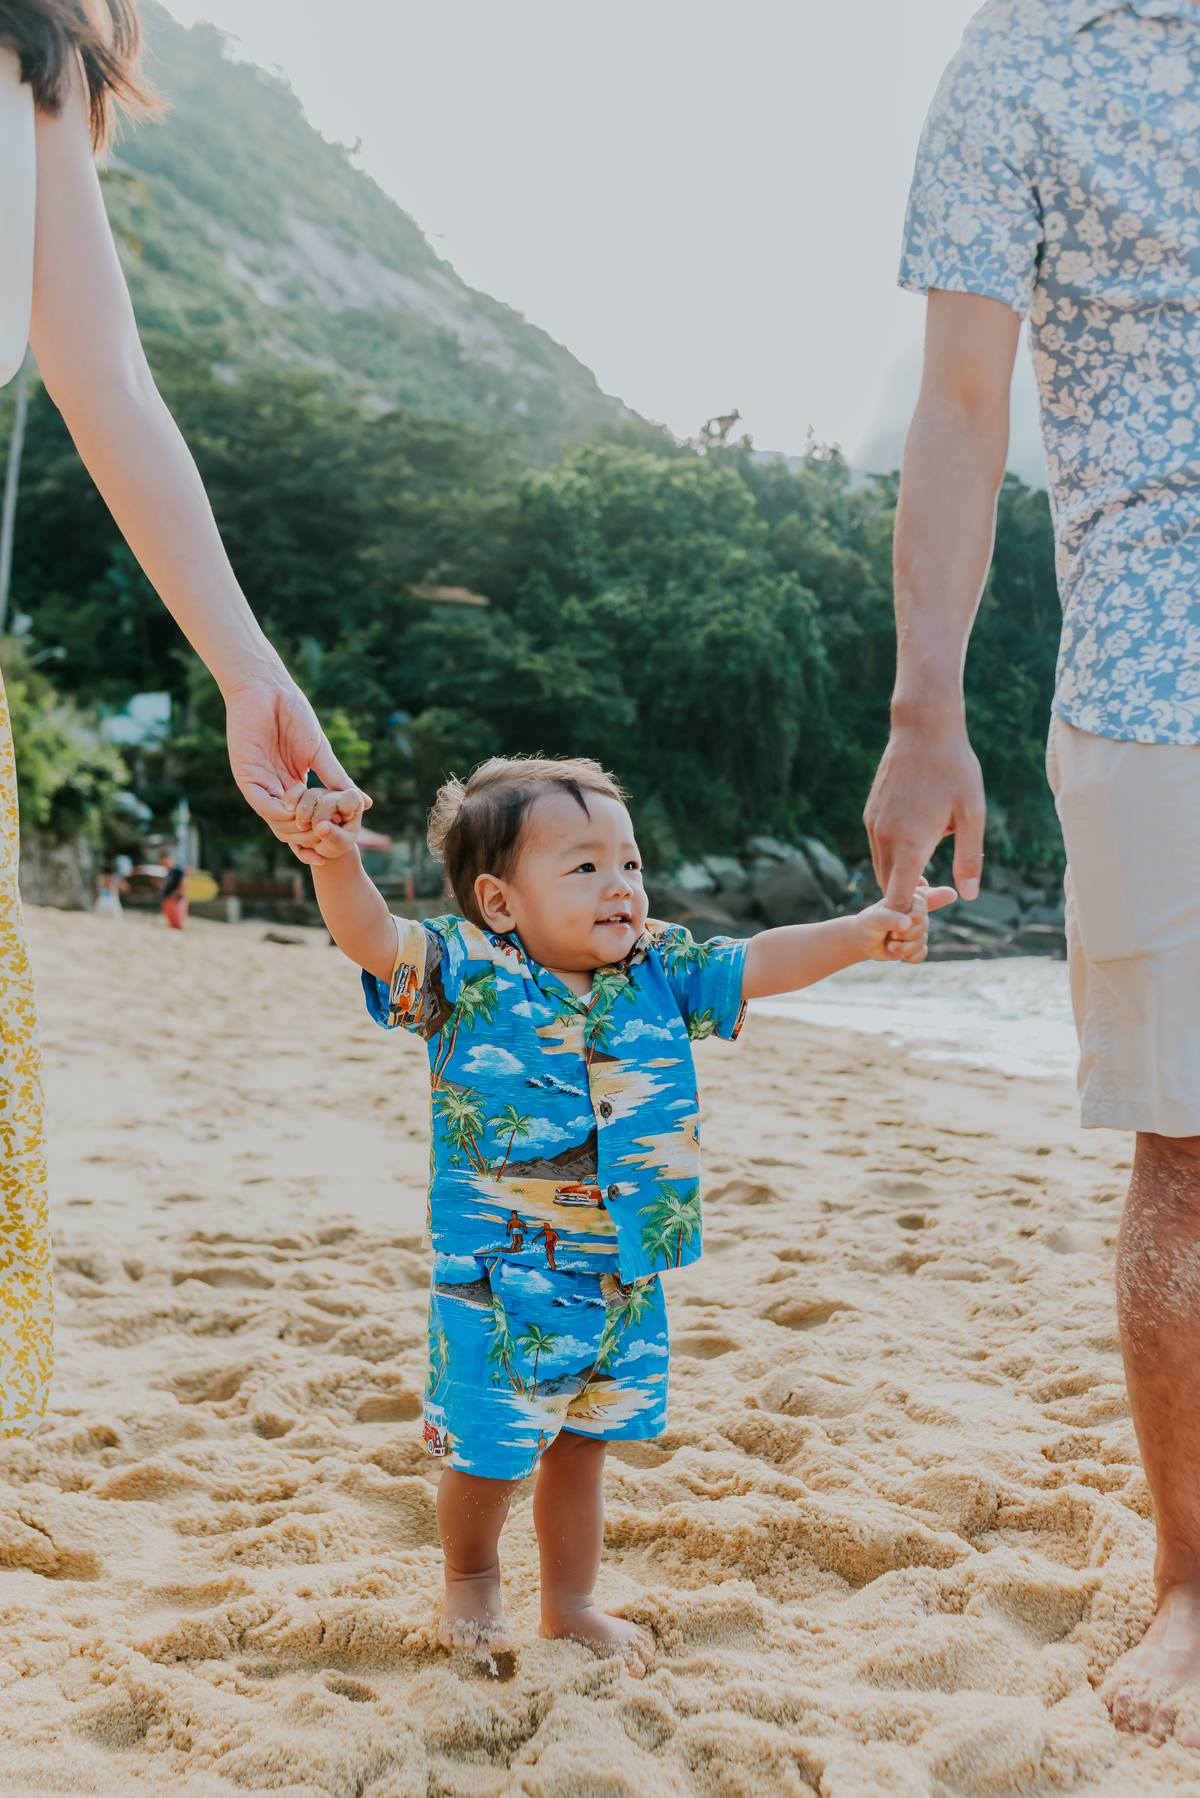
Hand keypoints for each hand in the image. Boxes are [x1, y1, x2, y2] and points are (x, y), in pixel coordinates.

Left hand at [223, 678, 369, 864]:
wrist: (268, 690)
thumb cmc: (294, 715)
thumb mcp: (321, 754)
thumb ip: (339, 780)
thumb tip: (365, 803)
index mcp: (292, 785)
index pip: (302, 821)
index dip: (315, 839)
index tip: (331, 855)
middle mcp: (274, 789)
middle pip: (288, 828)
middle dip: (306, 841)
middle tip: (325, 846)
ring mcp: (260, 783)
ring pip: (274, 821)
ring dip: (293, 830)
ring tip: (314, 831)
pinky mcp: (246, 775)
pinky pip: (261, 803)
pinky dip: (277, 814)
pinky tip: (294, 814)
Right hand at [285, 785, 365, 861]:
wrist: (324, 848)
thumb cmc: (336, 846)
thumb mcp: (340, 845)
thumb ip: (334, 836)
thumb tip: (321, 828)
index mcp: (353, 801)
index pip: (349, 797)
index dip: (339, 812)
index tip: (337, 823)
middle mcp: (336, 792)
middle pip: (325, 797)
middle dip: (316, 816)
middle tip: (314, 831)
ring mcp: (319, 792)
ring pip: (306, 795)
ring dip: (301, 814)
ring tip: (303, 828)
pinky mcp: (302, 794)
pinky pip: (293, 794)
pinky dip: (290, 807)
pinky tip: (292, 819)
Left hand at [853, 877, 956, 964]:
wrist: (863, 941)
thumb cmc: (869, 924)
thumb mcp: (876, 918)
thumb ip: (890, 918)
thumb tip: (908, 923)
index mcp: (907, 902)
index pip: (921, 908)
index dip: (913, 919)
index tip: (898, 925)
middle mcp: (914, 916)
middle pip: (923, 927)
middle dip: (907, 935)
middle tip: (891, 935)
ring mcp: (915, 931)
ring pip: (922, 942)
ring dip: (905, 948)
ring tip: (890, 946)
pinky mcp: (915, 946)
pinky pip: (922, 953)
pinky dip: (910, 956)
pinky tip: (897, 954)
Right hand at [864, 718, 984, 910]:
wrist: (923, 728)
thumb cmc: (955, 769)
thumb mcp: (972, 815)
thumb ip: (968, 858)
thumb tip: (969, 896)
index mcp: (911, 844)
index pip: (899, 899)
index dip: (912, 912)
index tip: (932, 909)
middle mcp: (885, 838)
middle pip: (887, 887)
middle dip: (906, 898)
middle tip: (935, 896)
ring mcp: (874, 825)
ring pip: (881, 868)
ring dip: (900, 877)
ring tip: (928, 875)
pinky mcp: (870, 814)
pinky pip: (878, 847)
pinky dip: (894, 857)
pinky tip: (917, 843)